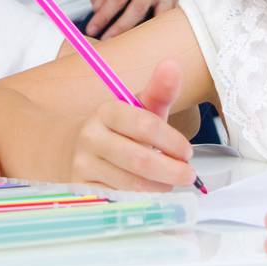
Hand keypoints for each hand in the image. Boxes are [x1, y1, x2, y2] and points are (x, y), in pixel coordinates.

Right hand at [66, 60, 195, 189]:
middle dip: (171, 170)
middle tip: (188, 175)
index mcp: (107, 111)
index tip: (188, 152)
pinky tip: (151, 196)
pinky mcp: (83, 190)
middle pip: (139, 159)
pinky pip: (120, 201)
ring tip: (170, 183)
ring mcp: (84, 165)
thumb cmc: (121, 131)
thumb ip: (160, 90)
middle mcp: (91, 137)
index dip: (172, 141)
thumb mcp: (140, 110)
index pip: (144, 125)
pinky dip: (142, 202)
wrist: (78, 149)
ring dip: (159, 187)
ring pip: (131, 185)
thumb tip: (172, 64)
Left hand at [87, 0, 181, 38]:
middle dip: (121, 27)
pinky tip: (152, 47)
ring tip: (131, 49)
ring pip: (158, 16)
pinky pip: (172, 21)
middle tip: (107, 42)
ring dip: (144, 33)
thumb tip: (98, 9)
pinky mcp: (180, 2)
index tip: (92, 30)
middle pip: (138, 7)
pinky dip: (162, 34)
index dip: (104, 15)